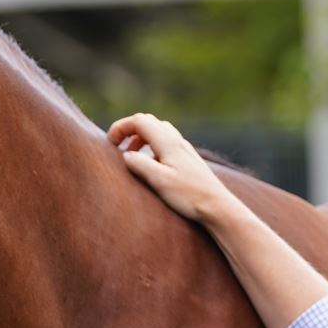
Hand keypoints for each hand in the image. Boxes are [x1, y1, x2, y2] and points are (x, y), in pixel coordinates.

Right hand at [107, 112, 235, 224]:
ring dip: (140, 139)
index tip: (110, 143)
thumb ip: (139, 164)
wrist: (218, 206)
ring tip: (131, 157)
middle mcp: (176, 140)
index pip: (139, 121)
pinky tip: (150, 165)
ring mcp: (183, 148)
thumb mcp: (159, 180)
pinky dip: (151, 147)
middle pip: (148, 122)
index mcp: (167, 142)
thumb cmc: (189, 195)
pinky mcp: (187, 159)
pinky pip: (165, 143)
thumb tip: (126, 155)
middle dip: (129, 130)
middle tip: (117, 147)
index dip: (121, 127)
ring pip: (157, 131)